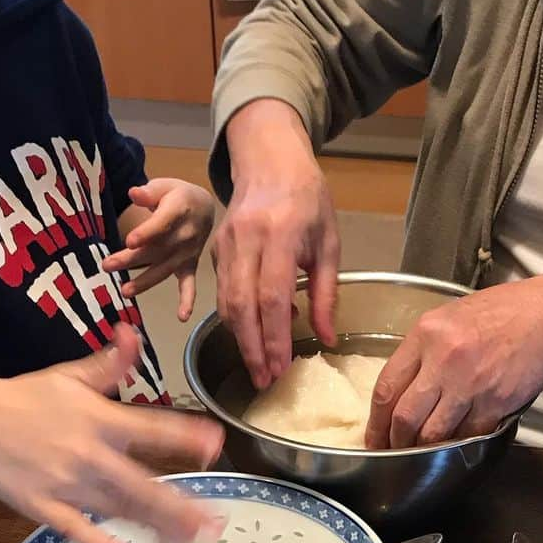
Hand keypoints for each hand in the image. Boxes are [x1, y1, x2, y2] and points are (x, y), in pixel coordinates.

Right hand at [0, 325, 225, 542]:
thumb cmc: (28, 396)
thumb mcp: (71, 375)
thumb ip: (109, 363)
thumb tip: (133, 334)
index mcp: (100, 419)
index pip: (151, 428)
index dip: (185, 435)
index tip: (216, 443)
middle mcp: (89, 454)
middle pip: (141, 483)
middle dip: (179, 505)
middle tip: (212, 522)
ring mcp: (66, 484)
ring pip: (117, 509)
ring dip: (153, 525)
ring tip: (186, 541)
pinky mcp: (41, 506)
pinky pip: (73, 527)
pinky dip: (95, 540)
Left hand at [104, 179, 214, 320]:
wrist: (204, 207)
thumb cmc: (177, 196)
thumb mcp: (165, 186)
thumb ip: (149, 191)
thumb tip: (134, 193)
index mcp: (178, 212)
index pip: (161, 225)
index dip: (147, 233)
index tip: (129, 242)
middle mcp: (184, 235)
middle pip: (156, 249)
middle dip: (132, 259)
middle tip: (106, 265)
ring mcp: (187, 254)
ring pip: (164, 268)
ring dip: (145, 281)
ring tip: (125, 290)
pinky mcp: (188, 266)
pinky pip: (189, 284)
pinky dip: (187, 300)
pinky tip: (182, 317)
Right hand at [212, 99, 340, 388]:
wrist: (270, 162)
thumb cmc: (308, 201)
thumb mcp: (329, 243)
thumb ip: (326, 293)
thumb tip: (327, 339)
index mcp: (280, 235)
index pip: (272, 297)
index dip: (275, 337)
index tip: (281, 367)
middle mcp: (246, 240)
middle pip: (242, 305)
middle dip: (252, 348)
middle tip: (264, 380)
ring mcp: (224, 244)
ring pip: (225, 302)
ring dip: (240, 339)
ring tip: (258, 368)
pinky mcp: (214, 249)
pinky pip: (221, 292)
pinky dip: (234, 319)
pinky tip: (252, 337)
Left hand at [365, 281, 542, 448]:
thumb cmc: (499, 314)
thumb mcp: (447, 318)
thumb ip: (421, 349)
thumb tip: (401, 385)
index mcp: (426, 335)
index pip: (387, 386)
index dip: (376, 420)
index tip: (373, 436)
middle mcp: (444, 360)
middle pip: (405, 417)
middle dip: (395, 442)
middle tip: (392, 452)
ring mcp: (470, 385)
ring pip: (434, 433)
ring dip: (423, 449)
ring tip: (419, 453)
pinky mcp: (495, 403)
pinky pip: (467, 435)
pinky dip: (457, 444)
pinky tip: (453, 444)